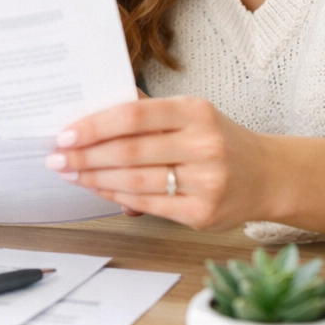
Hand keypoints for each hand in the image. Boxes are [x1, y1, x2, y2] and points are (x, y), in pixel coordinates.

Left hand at [46, 96, 277, 230]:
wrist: (269, 176)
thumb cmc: (218, 140)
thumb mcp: (190, 114)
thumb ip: (147, 111)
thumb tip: (90, 112)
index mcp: (196, 111)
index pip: (134, 115)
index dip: (94, 126)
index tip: (65, 134)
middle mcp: (204, 145)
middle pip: (129, 151)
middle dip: (85, 156)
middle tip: (56, 158)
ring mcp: (206, 182)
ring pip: (135, 181)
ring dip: (95, 178)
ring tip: (71, 174)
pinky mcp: (202, 214)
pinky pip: (148, 205)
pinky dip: (116, 196)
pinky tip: (98, 189)